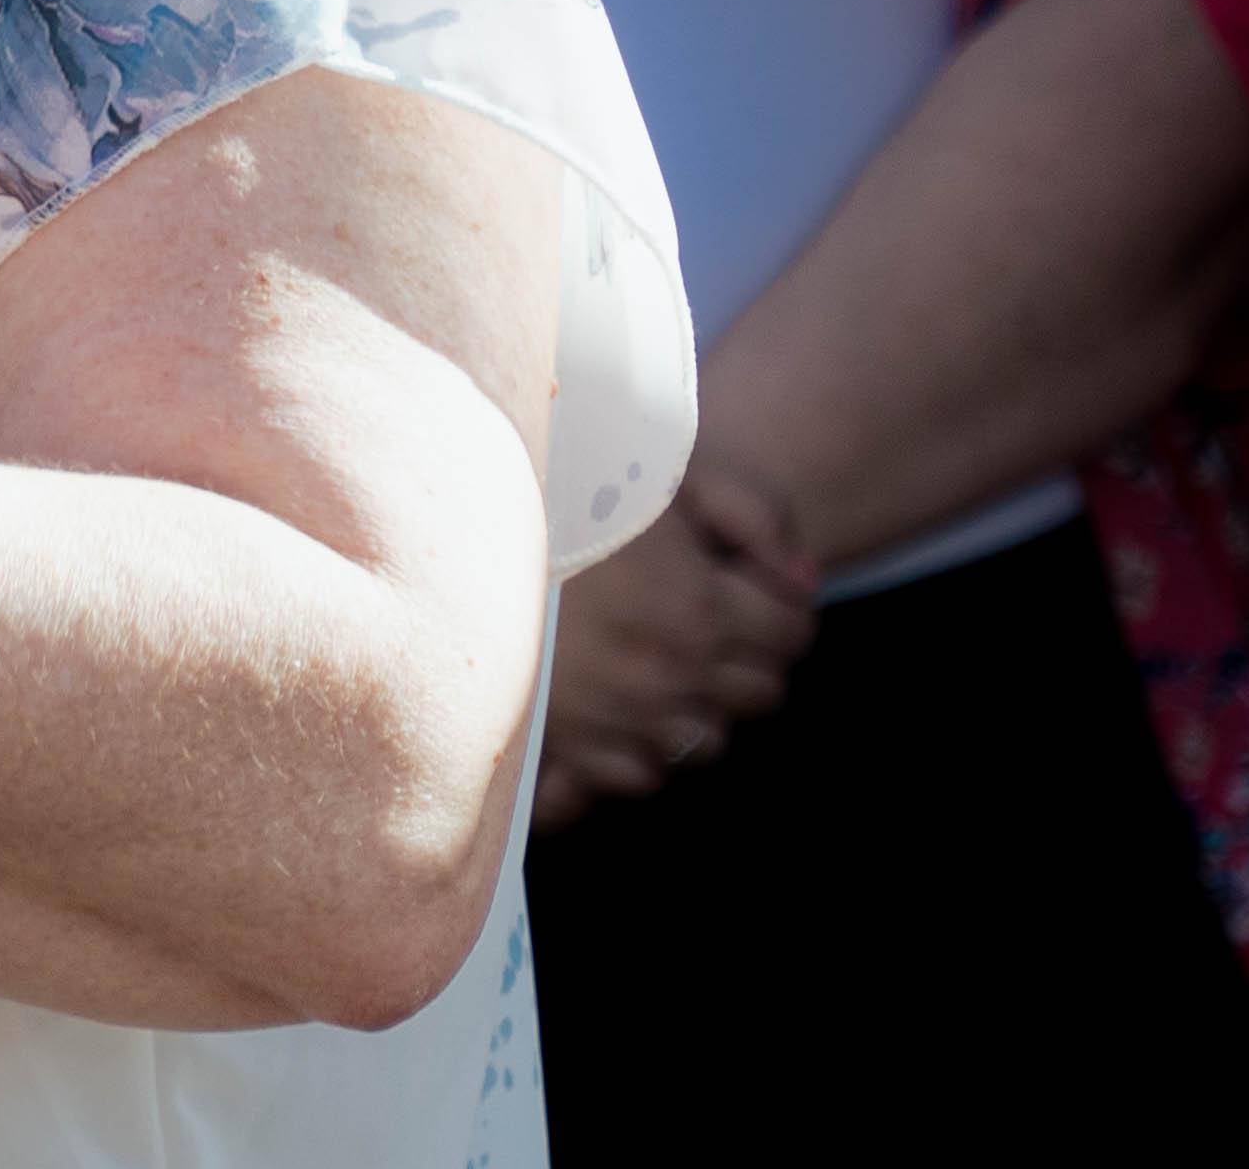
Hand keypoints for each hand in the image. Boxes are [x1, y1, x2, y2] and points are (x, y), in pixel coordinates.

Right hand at [534, 457, 818, 823]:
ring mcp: (618, 720)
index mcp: (696, 608)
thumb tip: (805, 580)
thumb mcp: (663, 474)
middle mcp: (667, 676)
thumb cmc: (554, 493)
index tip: (740, 581)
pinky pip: (640, 774)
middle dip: (742, 652)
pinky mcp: (570, 752)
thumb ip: (754, 513)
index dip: (776, 601)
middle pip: (760, 691)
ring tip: (652, 654)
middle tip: (696, 610)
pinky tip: (612, 696)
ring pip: (706, 740)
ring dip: (694, 703)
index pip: (793, 631)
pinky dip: (636, 744)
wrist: (443, 537)